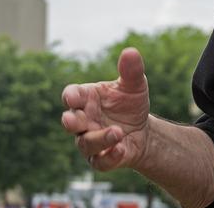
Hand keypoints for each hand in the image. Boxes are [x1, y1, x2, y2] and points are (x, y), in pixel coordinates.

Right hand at [61, 47, 150, 170]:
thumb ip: (131, 70)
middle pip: (70, 121)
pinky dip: (109, 157)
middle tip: (73, 120)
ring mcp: (90, 140)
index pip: (71, 95)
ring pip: (85, 143)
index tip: (72, 98)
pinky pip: (100, 162)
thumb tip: (130, 51)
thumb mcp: (135, 86)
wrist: (143, 131)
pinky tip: (120, 149)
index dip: (70, 96)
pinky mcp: (101, 159)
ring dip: (99, 139)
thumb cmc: (130, 104)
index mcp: (86, 98)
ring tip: (117, 132)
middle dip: (70, 121)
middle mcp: (84, 120)